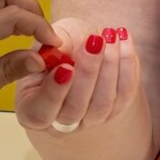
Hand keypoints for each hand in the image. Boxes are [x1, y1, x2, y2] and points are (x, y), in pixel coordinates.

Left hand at [0, 0, 59, 131]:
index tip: (53, 46)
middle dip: (31, 8)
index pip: (12, 16)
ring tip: (28, 26)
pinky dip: (2, 1)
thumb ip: (8, 71)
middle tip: (43, 34)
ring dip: (16, 0)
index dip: (39, 27)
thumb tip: (40, 58)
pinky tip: (9, 23)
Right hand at [13, 18, 140, 136]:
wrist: (83, 46)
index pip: (41, 112)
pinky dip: (127, 66)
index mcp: (32, 110)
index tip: (65, 67)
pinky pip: (125, 94)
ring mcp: (89, 120)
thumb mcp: (47, 43)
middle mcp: (60, 122)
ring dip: (110, 66)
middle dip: (88, 72)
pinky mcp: (115, 110)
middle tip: (94, 41)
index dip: (54, 92)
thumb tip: (49, 57)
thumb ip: (48, 50)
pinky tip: (124, 40)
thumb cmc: (58, 46)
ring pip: (103, 103)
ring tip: (110, 36)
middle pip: (75, 109)